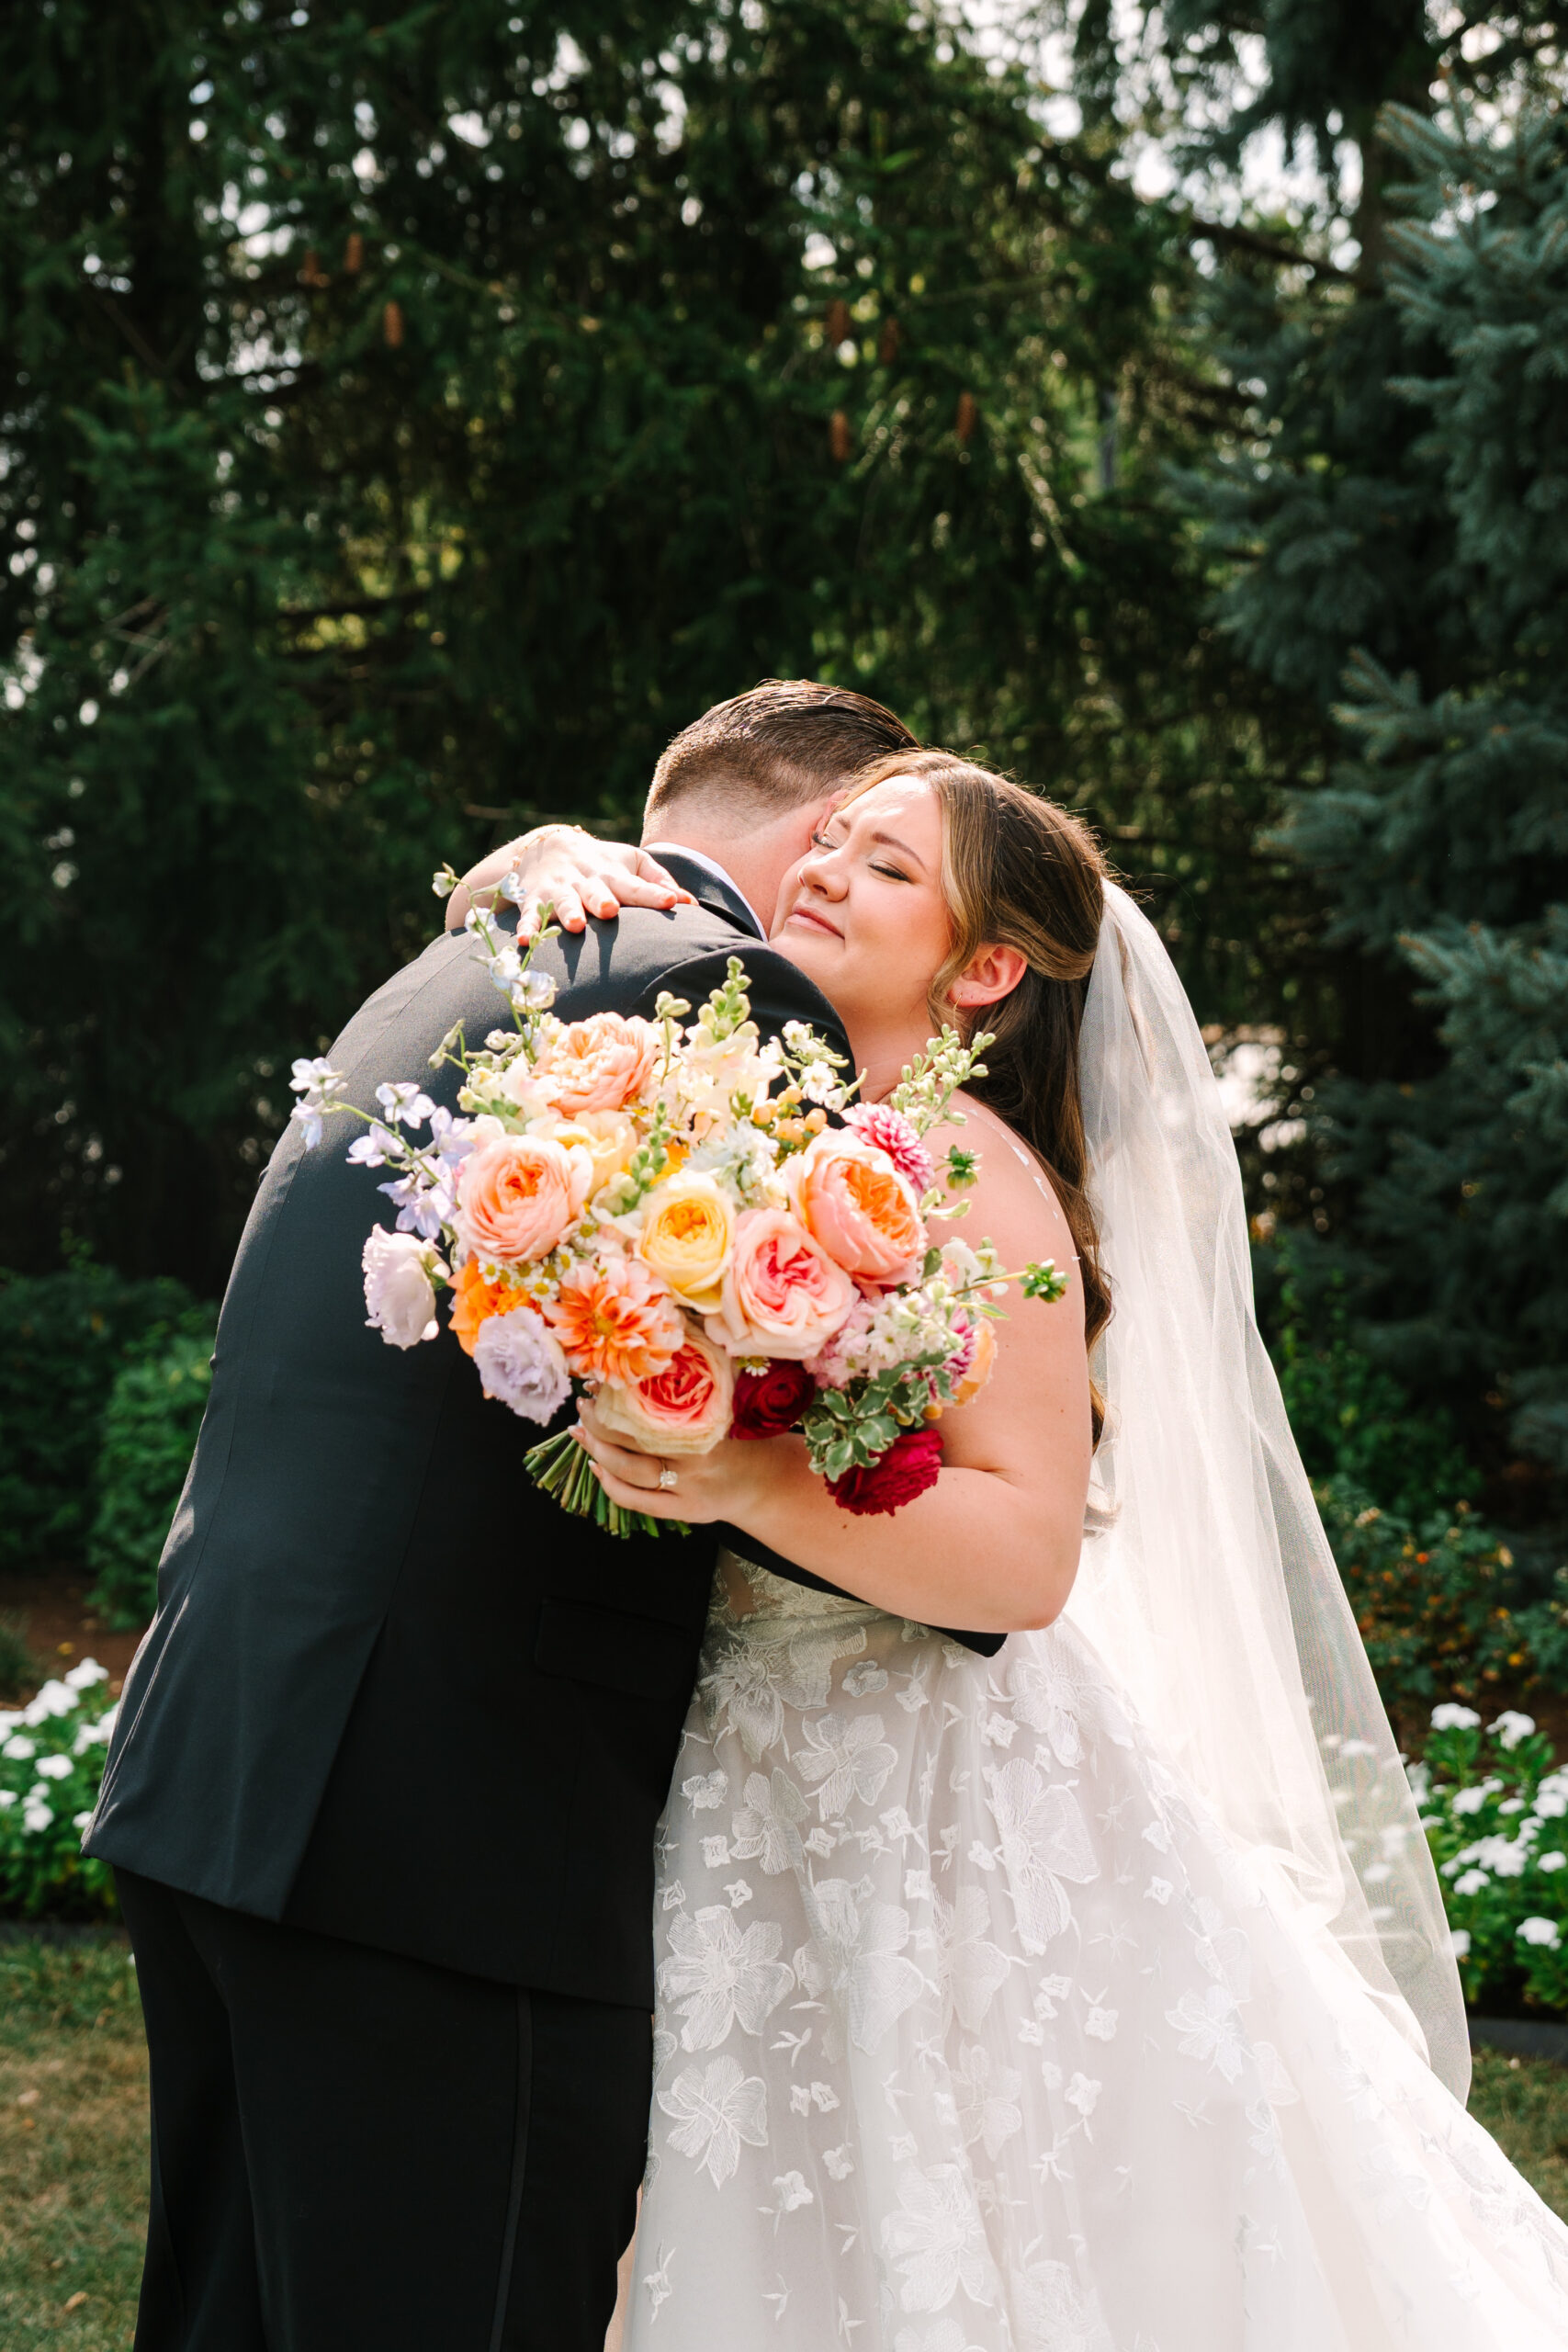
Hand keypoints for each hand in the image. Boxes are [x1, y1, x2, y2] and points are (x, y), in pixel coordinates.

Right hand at [446, 826, 693, 939]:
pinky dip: (526, 926)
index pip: (637, 885)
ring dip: (567, 912)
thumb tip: (692, 904)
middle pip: (596, 890)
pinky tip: (524, 940)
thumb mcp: (630, 863)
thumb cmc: (601, 863)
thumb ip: (659, 882)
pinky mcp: (533, 899)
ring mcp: (558, 889)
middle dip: (602, 900)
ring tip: (575, 925)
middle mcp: (585, 880)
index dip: (654, 894)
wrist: (547, 846)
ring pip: (562, 901)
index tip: (673, 902)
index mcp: (612, 874)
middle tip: (610, 910)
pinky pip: (529, 914)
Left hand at [572, 1399, 774, 1526]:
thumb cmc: (737, 1437)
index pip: (652, 1410)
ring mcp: (685, 1488)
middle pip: (634, 1439)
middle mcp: (694, 1458)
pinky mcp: (680, 1511)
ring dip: (597, 1449)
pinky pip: (636, 1501)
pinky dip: (610, 1484)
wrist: (761, 1483)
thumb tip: (644, 1368)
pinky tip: (595, 1466)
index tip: (601, 1380)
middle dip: (600, 1421)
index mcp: (706, 1426)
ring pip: (629, 1470)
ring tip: (579, 1431)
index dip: (620, 1396)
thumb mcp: (723, 1408)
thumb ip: (693, 1394)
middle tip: (583, 1403)